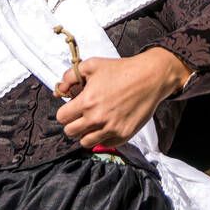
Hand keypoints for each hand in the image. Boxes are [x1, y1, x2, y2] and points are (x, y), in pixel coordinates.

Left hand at [54, 48, 192, 148]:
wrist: (151, 77)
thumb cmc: (121, 69)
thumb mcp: (92, 65)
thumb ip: (70, 76)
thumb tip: (59, 91)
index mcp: (86, 101)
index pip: (62, 117)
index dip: (66, 111)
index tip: (74, 107)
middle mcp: (96, 118)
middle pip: (70, 132)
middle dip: (74, 123)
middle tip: (83, 115)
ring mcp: (110, 129)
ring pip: (85, 142)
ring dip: (86, 133)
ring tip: (95, 122)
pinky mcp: (123, 135)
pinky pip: (104, 144)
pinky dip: (103, 137)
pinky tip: (109, 124)